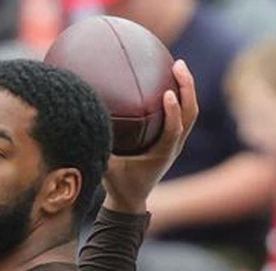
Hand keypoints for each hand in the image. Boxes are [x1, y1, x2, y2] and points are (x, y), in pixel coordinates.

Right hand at [102, 59, 198, 213]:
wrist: (131, 199)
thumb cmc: (118, 184)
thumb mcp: (107, 169)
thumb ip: (99, 150)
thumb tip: (84, 126)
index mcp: (162, 154)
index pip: (174, 129)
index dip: (173, 111)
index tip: (168, 92)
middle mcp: (174, 147)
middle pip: (190, 114)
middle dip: (187, 88)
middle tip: (178, 64)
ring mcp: (176, 143)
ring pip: (191, 112)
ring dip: (188, 89)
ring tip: (177, 65)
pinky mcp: (173, 140)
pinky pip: (182, 114)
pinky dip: (180, 96)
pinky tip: (168, 80)